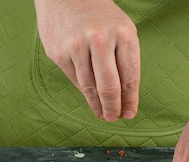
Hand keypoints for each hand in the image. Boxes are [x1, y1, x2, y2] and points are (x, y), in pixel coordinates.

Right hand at [34, 0, 139, 121]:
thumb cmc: (99, 15)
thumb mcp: (121, 30)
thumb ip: (124, 61)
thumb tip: (125, 98)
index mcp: (123, 34)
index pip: (130, 78)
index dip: (130, 101)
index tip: (129, 114)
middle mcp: (100, 40)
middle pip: (109, 87)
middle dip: (113, 108)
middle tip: (113, 118)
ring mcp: (77, 46)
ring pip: (89, 87)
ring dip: (97, 105)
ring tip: (102, 113)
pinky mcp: (58, 52)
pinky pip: (74, 79)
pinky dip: (83, 91)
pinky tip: (89, 96)